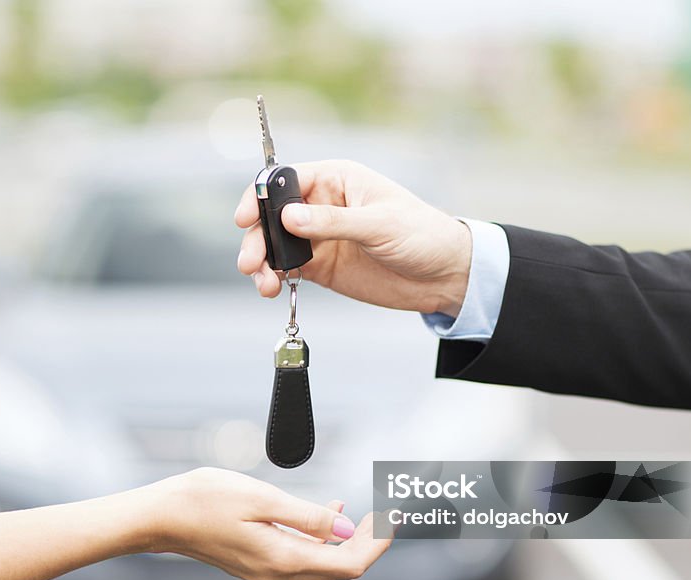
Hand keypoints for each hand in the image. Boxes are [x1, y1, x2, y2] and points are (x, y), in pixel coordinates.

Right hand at [142, 467, 390, 579]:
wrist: (161, 517)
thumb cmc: (205, 500)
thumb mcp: (262, 499)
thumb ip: (307, 517)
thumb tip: (345, 529)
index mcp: (283, 560)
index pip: (349, 564)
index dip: (377, 544)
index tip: (394, 517)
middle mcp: (279, 576)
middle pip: (340, 567)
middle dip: (369, 541)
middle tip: (389, 511)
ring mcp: (267, 574)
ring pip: (324, 564)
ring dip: (347, 540)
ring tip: (366, 510)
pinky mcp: (258, 565)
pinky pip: (304, 558)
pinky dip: (323, 539)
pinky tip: (329, 512)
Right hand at [235, 159, 472, 315]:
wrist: (443, 276)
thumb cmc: (422, 235)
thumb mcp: (379, 225)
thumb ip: (333, 222)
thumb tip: (288, 218)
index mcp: (336, 179)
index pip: (285, 180)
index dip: (261, 196)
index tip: (246, 218)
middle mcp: (321, 205)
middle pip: (272, 215)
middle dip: (257, 237)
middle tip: (251, 262)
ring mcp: (319, 237)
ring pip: (275, 244)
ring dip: (262, 262)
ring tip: (263, 284)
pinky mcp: (321, 266)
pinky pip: (286, 268)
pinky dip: (274, 278)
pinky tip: (272, 289)